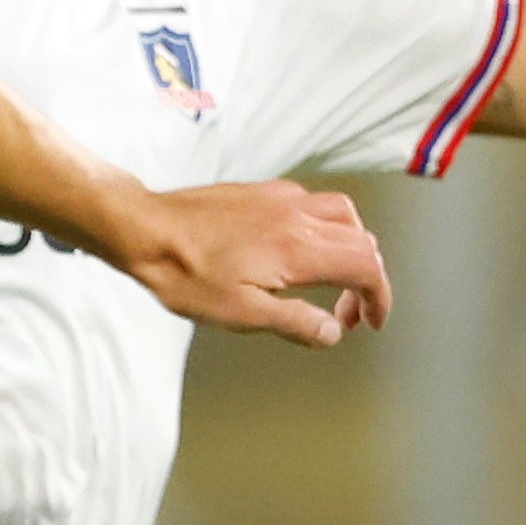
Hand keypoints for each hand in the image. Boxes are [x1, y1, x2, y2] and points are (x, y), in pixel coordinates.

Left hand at [111, 179, 390, 346]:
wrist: (145, 229)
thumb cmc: (185, 273)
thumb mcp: (242, 314)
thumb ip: (295, 323)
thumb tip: (332, 333)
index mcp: (299, 248)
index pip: (366, 267)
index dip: (379, 297)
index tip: (371, 321)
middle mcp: (297, 216)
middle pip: (362, 240)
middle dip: (367, 280)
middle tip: (346, 314)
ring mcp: (280, 198)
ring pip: (344, 214)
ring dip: (352, 248)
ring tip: (334, 280)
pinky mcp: (262, 191)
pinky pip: (313, 203)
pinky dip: (326, 228)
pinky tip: (301, 250)